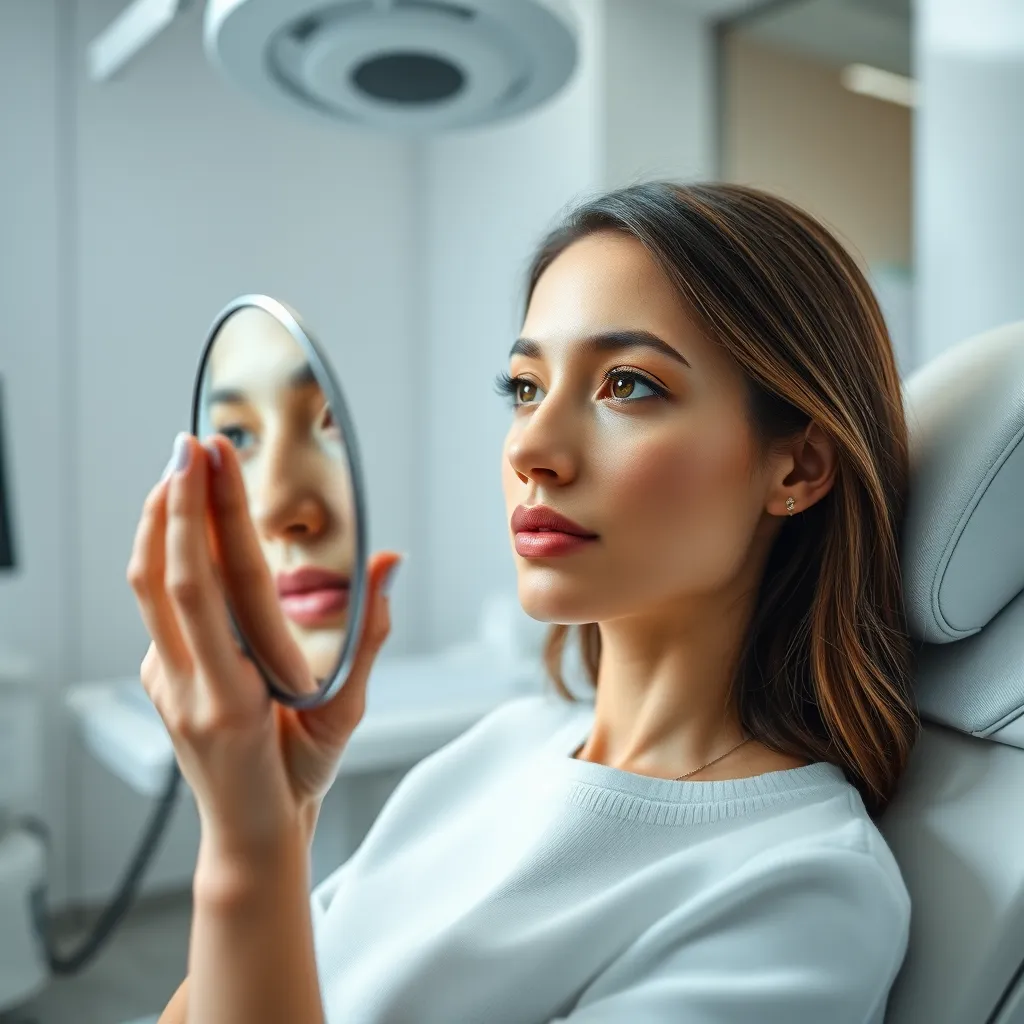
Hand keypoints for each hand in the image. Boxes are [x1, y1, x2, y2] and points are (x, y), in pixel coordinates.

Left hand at [127, 433, 401, 865]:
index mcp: (236, 693)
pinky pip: (154, 606)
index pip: (216, 586)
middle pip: (169, 575)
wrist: (248, 831)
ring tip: (178, 470)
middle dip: (177, 500)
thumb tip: (390, 563)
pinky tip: (184, 528)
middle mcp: (188, 684)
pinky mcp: (159, 677)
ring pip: (146, 587)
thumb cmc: (302, 775)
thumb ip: (370, 635)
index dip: (209, 518)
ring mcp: (164, 681)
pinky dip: (164, 555)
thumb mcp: (347, 712)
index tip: (212, 461)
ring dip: (158, 522)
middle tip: (192, 444)